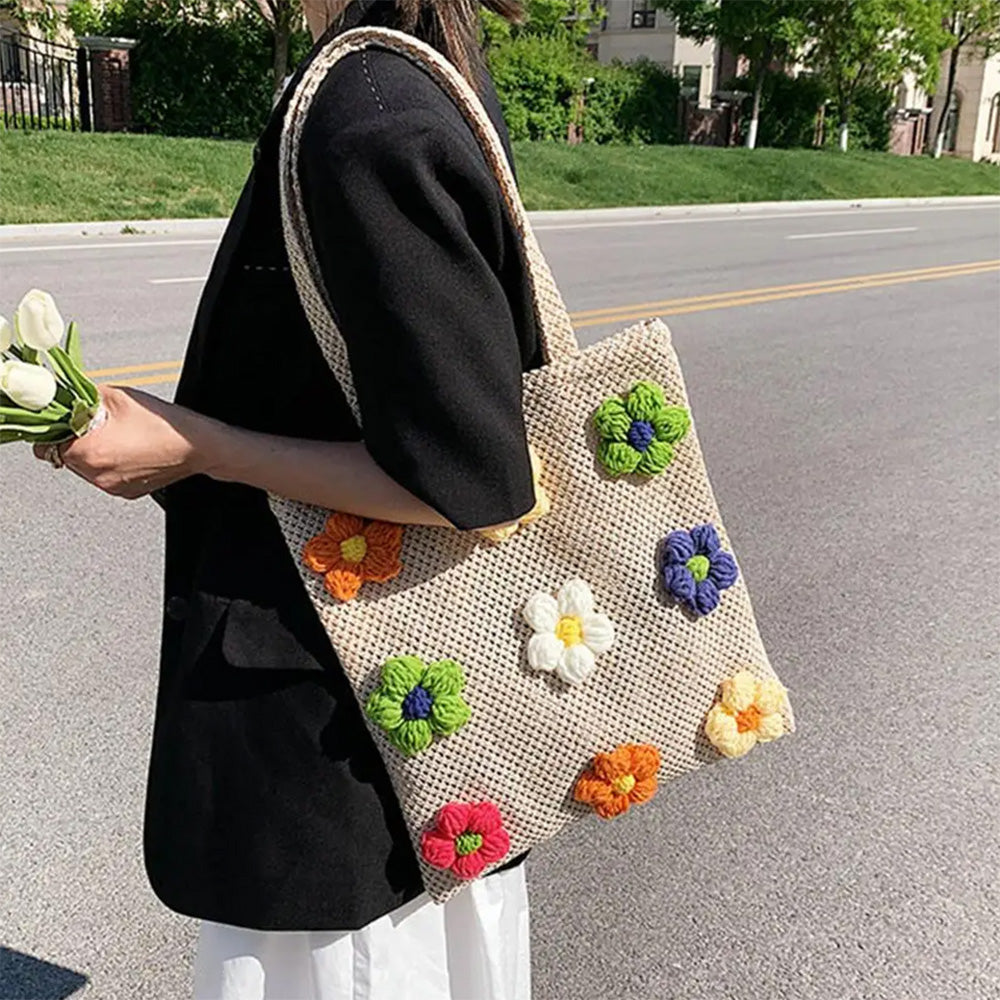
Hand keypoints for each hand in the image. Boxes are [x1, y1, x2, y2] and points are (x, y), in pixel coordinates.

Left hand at [33, 384, 216, 498]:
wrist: (196, 445)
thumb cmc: (162, 422)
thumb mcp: (116, 396)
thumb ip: (82, 396)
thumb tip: (64, 396)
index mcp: (89, 452)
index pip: (45, 446)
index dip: (53, 431)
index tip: (63, 422)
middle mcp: (97, 475)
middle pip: (64, 458)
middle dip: (74, 440)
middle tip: (93, 425)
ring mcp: (112, 487)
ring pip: (84, 468)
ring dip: (91, 452)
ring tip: (115, 436)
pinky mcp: (126, 492)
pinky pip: (104, 477)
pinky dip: (109, 464)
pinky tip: (127, 449)